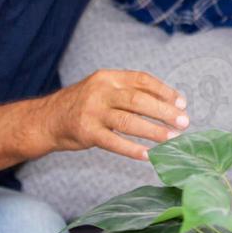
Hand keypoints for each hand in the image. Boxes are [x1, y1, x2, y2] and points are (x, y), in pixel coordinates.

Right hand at [46, 69, 188, 160]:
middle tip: (184, 122)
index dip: (164, 91)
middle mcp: (100, 92)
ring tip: (171, 138)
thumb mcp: (103, 89)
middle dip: (165, 112)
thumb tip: (167, 103)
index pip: (142, 80)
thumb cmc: (83, 105)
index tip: (181, 102)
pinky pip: (114, 142)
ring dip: (154, 131)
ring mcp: (92, 112)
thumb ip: (128, 92)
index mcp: (108, 77)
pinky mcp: (86, 133)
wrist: (47, 119)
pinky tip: (148, 155)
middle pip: (139, 100)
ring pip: (129, 121)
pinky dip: (133, 150)